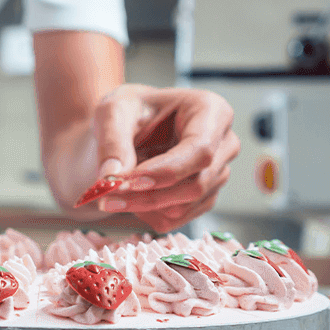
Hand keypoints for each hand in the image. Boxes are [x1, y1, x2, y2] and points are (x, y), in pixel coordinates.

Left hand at [91, 84, 238, 231]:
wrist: (129, 126)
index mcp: (211, 110)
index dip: (165, 171)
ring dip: (143, 206)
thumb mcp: (113, 112)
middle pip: (196, 184)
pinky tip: (131, 195)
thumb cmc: (128, 110)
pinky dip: (148, 213)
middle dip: (148, 195)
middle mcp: (224, 144)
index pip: (200, 150)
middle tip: (106, 196)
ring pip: (186, 206)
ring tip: (113, 191)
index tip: (128, 182)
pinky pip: (178, 218)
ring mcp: (218, 174)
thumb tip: (112, 177)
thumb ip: (112, 141)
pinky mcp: (205, 197)